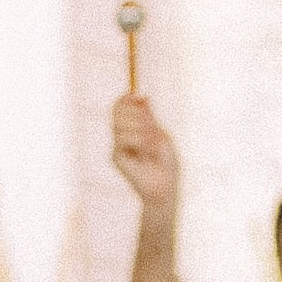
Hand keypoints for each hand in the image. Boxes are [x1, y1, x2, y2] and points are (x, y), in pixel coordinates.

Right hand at [111, 96, 178, 216]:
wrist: (164, 185)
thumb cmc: (166, 162)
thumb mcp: (161, 133)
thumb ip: (149, 116)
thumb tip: (142, 95)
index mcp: (132, 126)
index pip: (120, 105)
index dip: (126, 98)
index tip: (139, 97)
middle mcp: (122, 134)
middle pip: (116, 110)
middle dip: (134, 113)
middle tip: (151, 126)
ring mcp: (118, 145)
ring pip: (118, 124)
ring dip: (139, 130)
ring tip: (152, 144)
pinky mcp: (115, 157)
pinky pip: (121, 139)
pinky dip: (137, 142)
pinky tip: (146, 153)